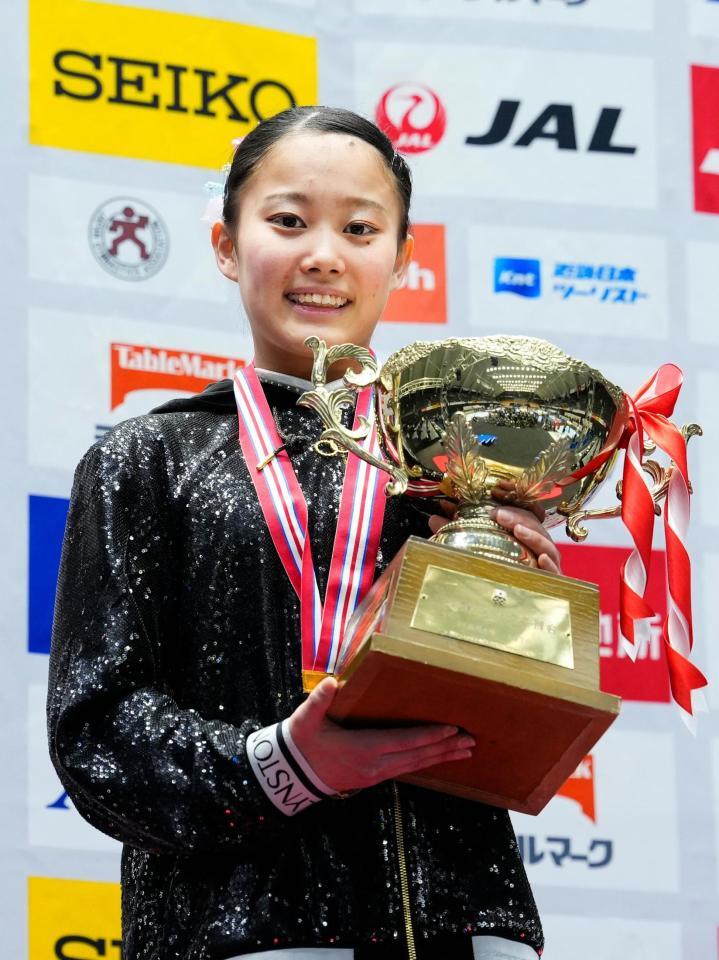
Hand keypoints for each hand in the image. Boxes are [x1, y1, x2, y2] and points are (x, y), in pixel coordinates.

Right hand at [287, 677, 473, 793]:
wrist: (291, 773)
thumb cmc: (302, 742)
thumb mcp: (306, 720)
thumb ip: (319, 700)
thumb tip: (332, 682)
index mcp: (363, 748)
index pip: (404, 741)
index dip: (429, 736)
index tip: (451, 729)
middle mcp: (375, 764)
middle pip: (417, 756)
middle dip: (446, 748)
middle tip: (472, 741)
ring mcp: (376, 774)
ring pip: (415, 765)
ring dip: (441, 757)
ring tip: (465, 752)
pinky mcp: (373, 777)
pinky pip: (406, 769)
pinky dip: (425, 762)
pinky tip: (437, 758)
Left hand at [428, 501, 561, 573]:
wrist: (512, 615)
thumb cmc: (496, 577)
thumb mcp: (476, 551)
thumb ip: (459, 533)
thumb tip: (434, 518)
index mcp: (525, 539)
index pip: (524, 517)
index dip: (511, 509)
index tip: (492, 508)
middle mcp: (540, 551)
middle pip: (536, 528)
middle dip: (519, 518)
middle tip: (499, 515)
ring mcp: (549, 568)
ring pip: (547, 547)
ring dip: (533, 536)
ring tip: (517, 530)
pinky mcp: (554, 586)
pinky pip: (556, 573)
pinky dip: (550, 564)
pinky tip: (541, 559)